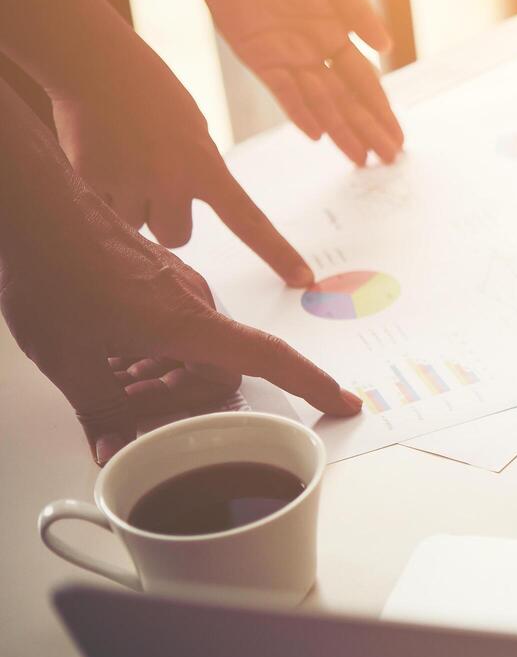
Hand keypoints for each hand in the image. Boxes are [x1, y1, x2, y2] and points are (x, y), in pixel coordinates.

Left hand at [0, 192, 360, 464]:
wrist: (32, 203)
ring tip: (111, 376)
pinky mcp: (158, 272)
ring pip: (194, 344)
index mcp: (187, 325)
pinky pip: (175, 320)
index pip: (268, 359)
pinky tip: (107, 348)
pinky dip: (153, 345)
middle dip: (186, 397)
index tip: (344, 402)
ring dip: (163, 371)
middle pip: (221, 365)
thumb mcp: (68, 360)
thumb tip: (113, 453)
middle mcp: (195, 301)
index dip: (312, 384)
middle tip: (136, 408)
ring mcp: (178, 283)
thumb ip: (100, 413)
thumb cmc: (53, 271)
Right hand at [50, 35, 313, 285]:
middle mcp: (169, 180)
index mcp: (204, 165)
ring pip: (136, 227)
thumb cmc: (150, 92)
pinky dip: (99, 191)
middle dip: (167, 218)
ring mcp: (128, 183)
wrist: (95, 62)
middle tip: (153, 181)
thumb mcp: (192, 129)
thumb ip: (197, 171)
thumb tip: (184, 208)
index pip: (248, 220)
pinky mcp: (89, 182)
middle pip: (178, 237)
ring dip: (131, 206)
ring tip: (123, 161)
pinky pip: (100, 209)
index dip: (276, 252)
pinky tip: (98, 155)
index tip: (302, 278)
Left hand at [189, 0, 402, 165]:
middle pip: (347, 101)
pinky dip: (300, 113)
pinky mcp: (259, 59)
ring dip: (341, 131)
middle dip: (368, 130)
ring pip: (321, 103)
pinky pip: (284, 93)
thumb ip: (360, 12)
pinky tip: (319, 135)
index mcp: (336, 34)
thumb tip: (386, 48)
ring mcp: (287, 59)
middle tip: (389, 159)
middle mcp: (314, 54)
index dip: (381, 109)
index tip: (398, 136)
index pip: (365, 82)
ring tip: (361, 159)